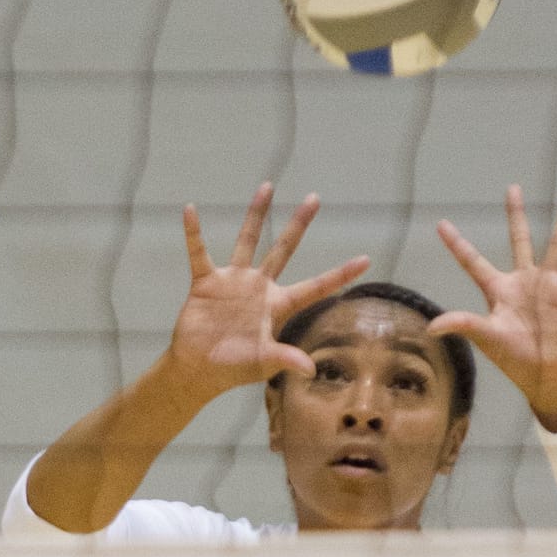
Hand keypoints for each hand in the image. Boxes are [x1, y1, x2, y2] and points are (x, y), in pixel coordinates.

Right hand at [167, 183, 370, 396]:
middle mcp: (259, 288)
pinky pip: (199, 252)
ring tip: (267, 186)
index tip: (366, 259)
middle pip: (283, 249)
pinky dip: (194, 233)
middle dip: (299, 224)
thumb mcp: (263, 363)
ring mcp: (233, 281)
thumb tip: (312, 370)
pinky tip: (190, 210)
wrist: (196, 370)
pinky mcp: (205, 282)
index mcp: (277, 306)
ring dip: (256, 214)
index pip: (315, 287)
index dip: (340, 274)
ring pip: (248, 240)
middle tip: (314, 198)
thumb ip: (286, 358)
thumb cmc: (232, 369)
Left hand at [432, 186, 556, 431]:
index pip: (473, 262)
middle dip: (515, 215)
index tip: (441, 224)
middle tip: (512, 187)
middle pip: (519, 240)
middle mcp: (523, 282)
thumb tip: (431, 327)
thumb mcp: (487, 339)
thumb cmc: (516, 361)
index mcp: (498, 291)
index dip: (457, 244)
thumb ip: (463, 325)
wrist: (547, 378)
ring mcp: (547, 286)